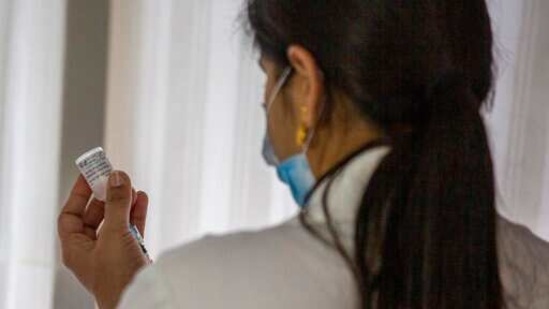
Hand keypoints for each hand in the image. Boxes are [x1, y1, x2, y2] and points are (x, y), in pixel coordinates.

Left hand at [58, 171, 149, 308]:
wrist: (142, 299)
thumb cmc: (118, 277)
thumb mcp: (114, 234)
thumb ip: (116, 204)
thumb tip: (116, 177)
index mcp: (77, 249)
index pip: (70, 215)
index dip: (79, 193)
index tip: (90, 174)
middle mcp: (93, 250)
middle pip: (95, 216)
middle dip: (105, 196)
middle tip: (114, 178)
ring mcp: (113, 253)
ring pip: (116, 221)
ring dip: (123, 203)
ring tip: (132, 188)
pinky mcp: (132, 255)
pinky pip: (132, 229)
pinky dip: (137, 214)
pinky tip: (142, 200)